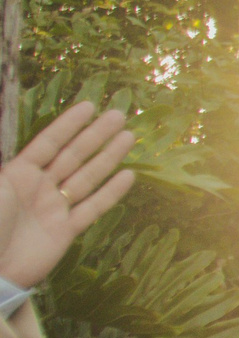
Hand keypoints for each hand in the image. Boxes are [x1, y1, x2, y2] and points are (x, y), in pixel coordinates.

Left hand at [0, 101, 138, 290]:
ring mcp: (53, 209)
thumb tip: (20, 144)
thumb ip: (8, 170)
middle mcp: (38, 188)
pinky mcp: (65, 231)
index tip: (88, 106)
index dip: (68, 125)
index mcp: (17, 174)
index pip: (48, 143)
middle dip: (95, 135)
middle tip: (118, 115)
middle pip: (72, 156)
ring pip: (86, 178)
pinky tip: (127, 176)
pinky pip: (92, 208)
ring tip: (128, 137)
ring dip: (107, 157)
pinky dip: (110, 193)